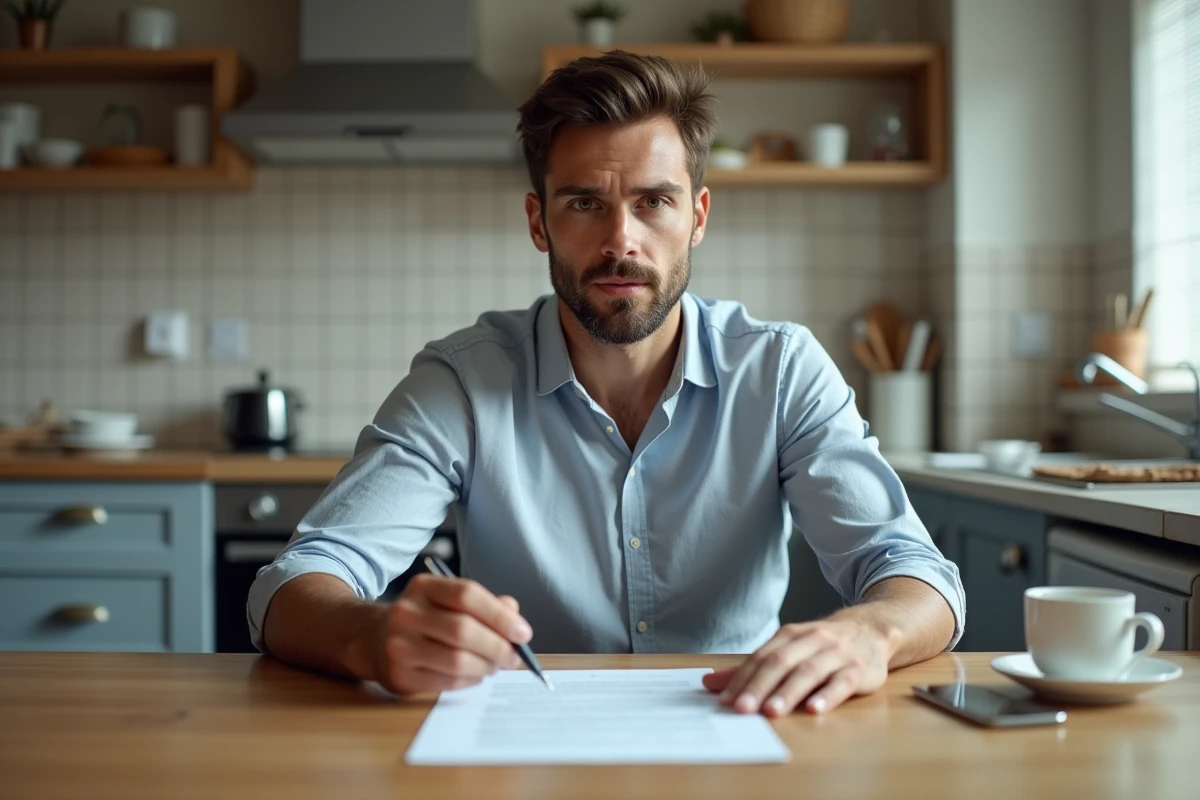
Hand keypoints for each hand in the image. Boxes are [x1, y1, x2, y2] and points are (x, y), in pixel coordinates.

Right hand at [369, 573, 531, 695]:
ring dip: (486, 667)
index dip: (500, 615)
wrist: (374, 640)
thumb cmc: (425, 619)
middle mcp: (406, 613)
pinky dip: (470, 681)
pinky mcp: (399, 676)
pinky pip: (447, 682)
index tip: (523, 633)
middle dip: (497, 647)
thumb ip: (485, 605)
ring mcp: (399, 646)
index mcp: (423, 587)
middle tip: (513, 656)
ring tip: (495, 666)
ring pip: (457, 661)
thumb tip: (515, 619)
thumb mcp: (449, 601)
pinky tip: (475, 674)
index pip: (467, 595)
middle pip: (463, 630)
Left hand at [702, 619, 890, 715]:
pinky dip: (827, 695)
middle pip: (781, 663)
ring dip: (788, 692)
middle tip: (743, 709)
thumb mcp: (787, 650)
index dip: (742, 679)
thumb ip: (751, 668)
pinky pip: (842, 682)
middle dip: (759, 686)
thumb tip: (710, 684)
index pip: (761, 658)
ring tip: (772, 711)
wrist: (871, 629)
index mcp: (790, 635)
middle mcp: (812, 640)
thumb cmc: (822, 646)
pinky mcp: (859, 669)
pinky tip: (814, 709)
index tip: (725, 702)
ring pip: (809, 672)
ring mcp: (836, 654)